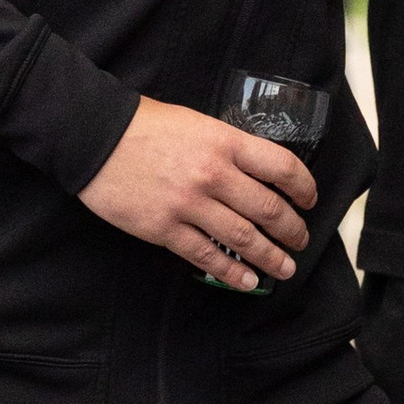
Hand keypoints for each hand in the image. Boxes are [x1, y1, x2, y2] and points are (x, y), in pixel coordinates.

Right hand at [77, 97, 314, 293]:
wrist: (94, 137)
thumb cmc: (144, 125)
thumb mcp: (197, 123)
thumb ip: (227, 147)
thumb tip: (255, 172)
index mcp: (225, 143)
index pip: (282, 168)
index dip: (304, 188)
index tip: (309, 201)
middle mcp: (213, 175)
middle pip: (269, 209)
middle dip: (292, 230)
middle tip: (301, 240)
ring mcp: (189, 204)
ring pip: (243, 238)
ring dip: (271, 257)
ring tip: (285, 267)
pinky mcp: (165, 229)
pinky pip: (207, 255)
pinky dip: (232, 272)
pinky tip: (247, 280)